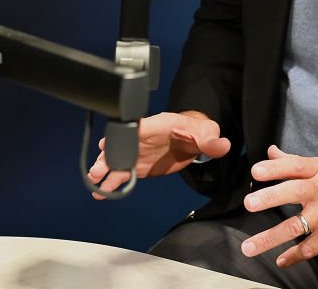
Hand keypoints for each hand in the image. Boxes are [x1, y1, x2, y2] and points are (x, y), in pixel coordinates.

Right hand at [87, 111, 230, 199]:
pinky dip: (111, 183)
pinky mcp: (138, 167)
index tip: (109, 142)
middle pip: (121, 145)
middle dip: (108, 155)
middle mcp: (142, 139)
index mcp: (156, 126)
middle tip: (98, 167)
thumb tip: (223, 144)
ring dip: (105, 169)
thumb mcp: (206, 132)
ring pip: (117, 161)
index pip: (139, 127)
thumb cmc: (196, 130)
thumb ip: (211, 139)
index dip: (125, 135)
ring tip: (94, 179)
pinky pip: (122, 175)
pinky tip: (101, 192)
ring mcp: (137, 153)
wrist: (192, 140)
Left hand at [240, 145, 317, 266]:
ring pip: (296, 226)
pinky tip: (280, 259)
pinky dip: (294, 255)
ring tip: (250, 246)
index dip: (275, 168)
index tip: (257, 171)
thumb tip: (272, 152)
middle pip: (295, 192)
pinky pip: (310, 248)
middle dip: (271, 198)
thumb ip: (295, 161)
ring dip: (271, 237)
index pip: (295, 166)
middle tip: (250, 203)